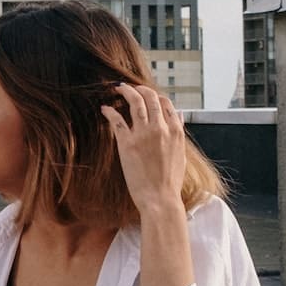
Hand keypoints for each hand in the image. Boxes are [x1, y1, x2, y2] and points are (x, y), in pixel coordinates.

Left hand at [101, 83, 185, 214]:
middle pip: (150, 98)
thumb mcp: (181, 153)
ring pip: (135, 103)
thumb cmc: (170, 180)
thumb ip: (179, 131)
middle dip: (140, 88)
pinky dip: (110, 111)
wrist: (160, 198)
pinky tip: (105, 108)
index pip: (166, 103)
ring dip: (126, 91)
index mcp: (175, 131)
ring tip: (119, 88)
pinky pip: (117, 120)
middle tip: (130, 87)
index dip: (155, 95)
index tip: (147, 94)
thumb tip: (179, 115)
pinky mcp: (127, 143)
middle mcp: (160, 129)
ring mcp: (144, 135)